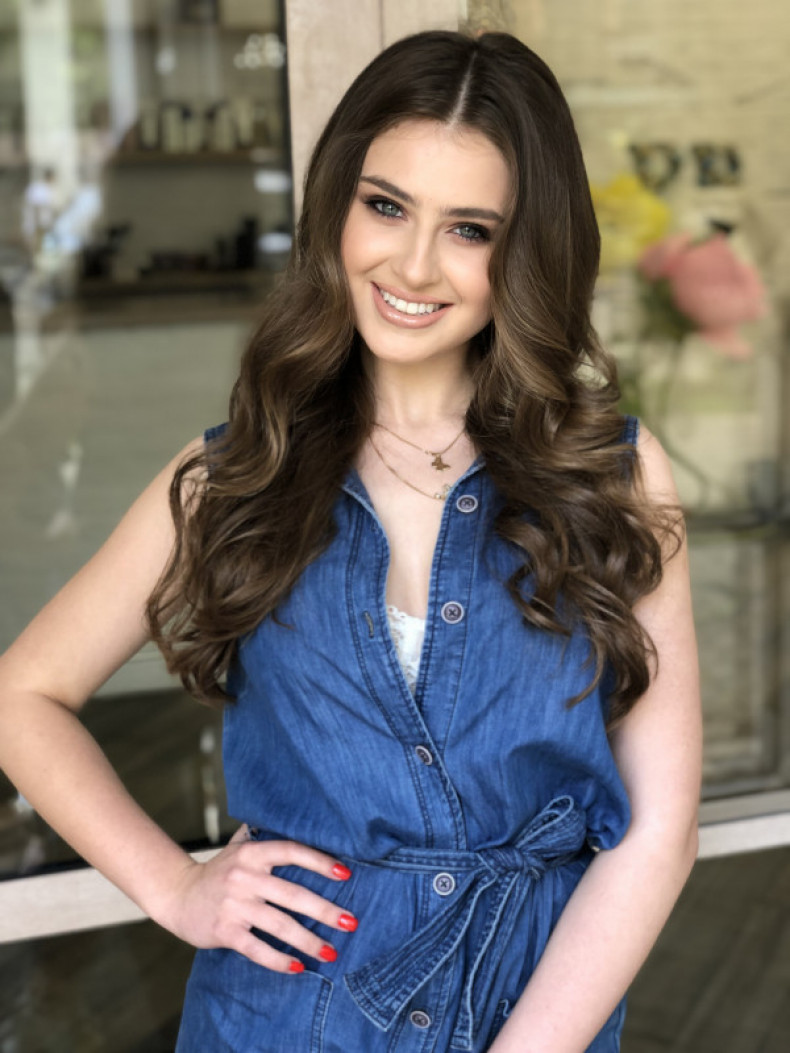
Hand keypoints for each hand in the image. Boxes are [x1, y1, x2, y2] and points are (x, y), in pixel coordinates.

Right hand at [157, 825, 356, 971]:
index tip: (346, 874)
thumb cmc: (219, 871)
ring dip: (309, 941)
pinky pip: (257, 950)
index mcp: (251, 853)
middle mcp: (244, 877)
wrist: (177, 894)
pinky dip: (279, 960)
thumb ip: (263, 833)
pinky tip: (299, 968)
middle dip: (325, 911)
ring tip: (331, 952)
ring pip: (280, 925)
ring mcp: (234, 905)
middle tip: (351, 923)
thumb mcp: (238, 846)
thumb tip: (297, 813)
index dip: (320, 862)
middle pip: (293, 895)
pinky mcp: (225, 931)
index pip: (292, 851)